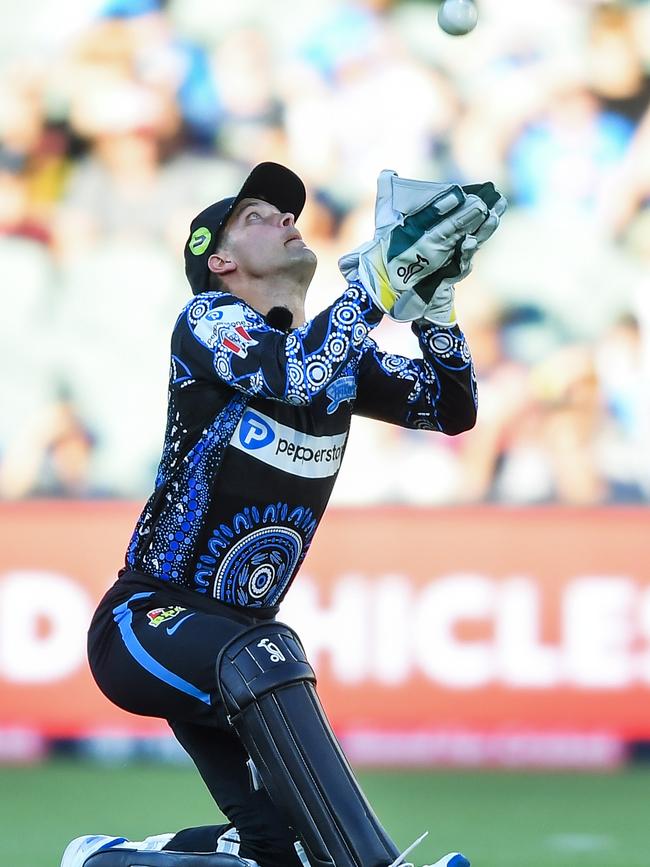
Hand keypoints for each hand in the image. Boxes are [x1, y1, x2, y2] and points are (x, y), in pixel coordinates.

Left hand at [338, 170, 505, 323]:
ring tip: (492, 217)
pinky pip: (460, 264)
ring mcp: (449, 260)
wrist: (387, 284)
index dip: (477, 204)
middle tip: (500, 201)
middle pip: (475, 226)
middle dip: (488, 214)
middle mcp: (449, 244)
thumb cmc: (391, 251)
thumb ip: (389, 193)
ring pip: (472, 243)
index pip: (463, 213)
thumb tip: (387, 171)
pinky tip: (468, 242)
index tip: (490, 191)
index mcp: (441, 230)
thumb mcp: (387, 220)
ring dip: (483, 230)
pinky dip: (465, 253)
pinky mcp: (445, 276)